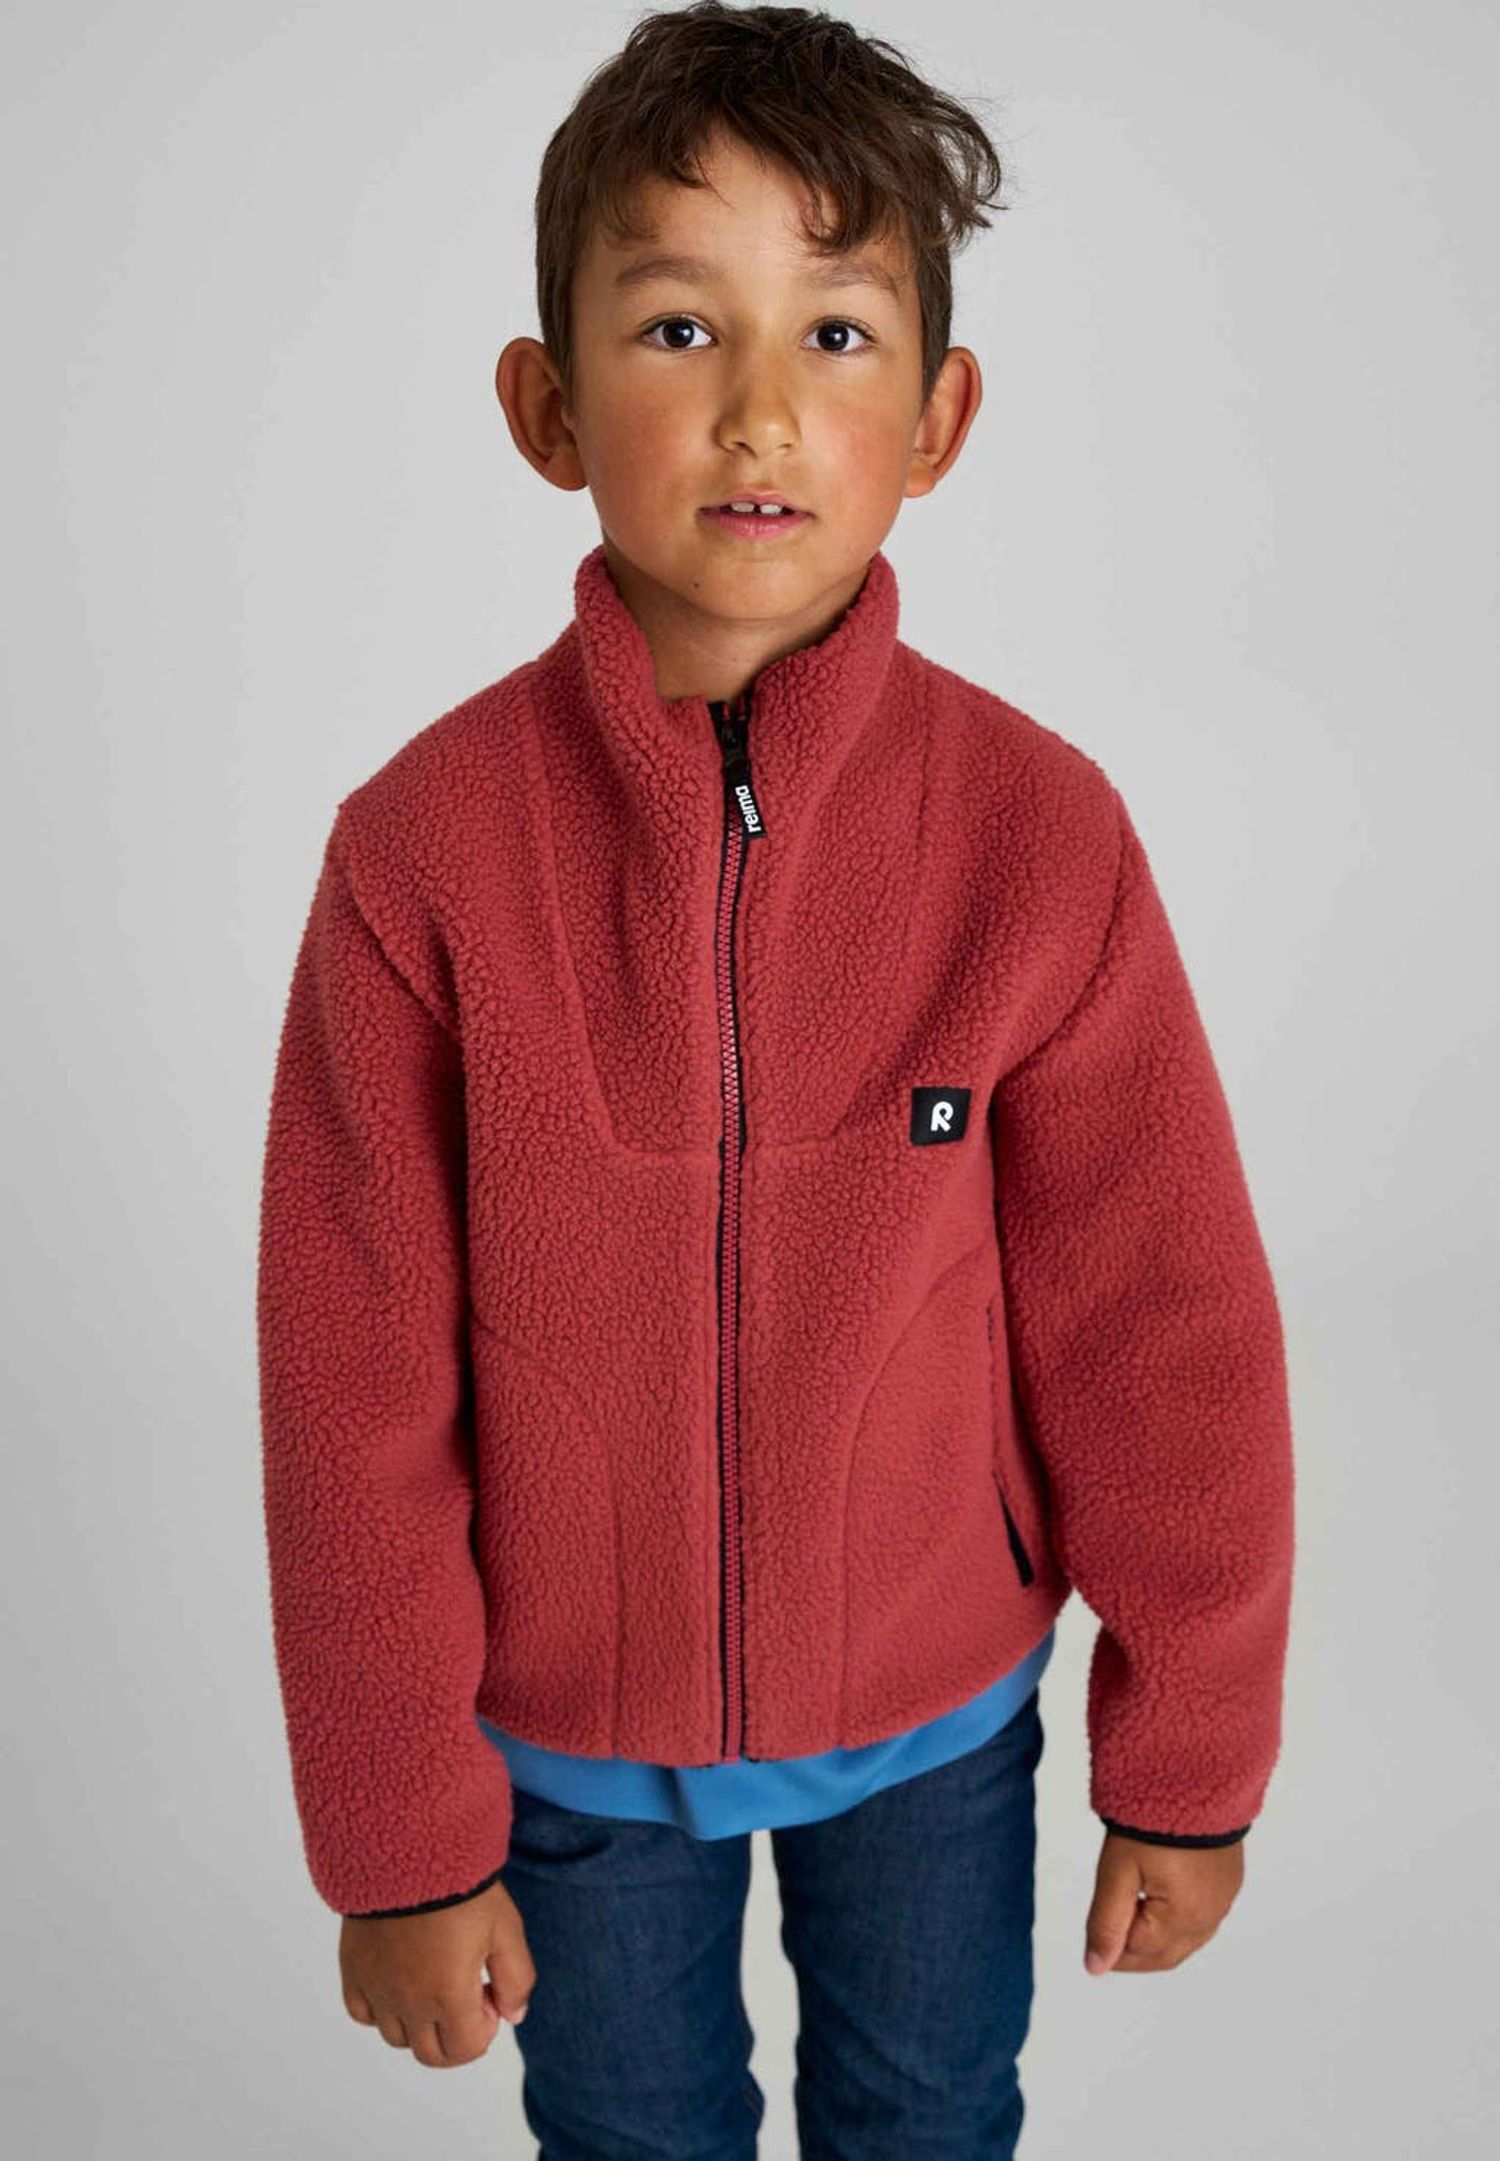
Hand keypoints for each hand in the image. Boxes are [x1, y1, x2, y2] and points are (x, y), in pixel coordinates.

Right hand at [340, 1878, 536, 2066]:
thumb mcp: (505, 1927)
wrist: (407, 1846)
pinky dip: (382, 2008)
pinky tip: (400, 1979)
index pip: (465, 2050)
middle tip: (465, 1991)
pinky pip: (362, 2012)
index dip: (485, 2028)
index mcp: (447, 1996)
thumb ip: (516, 1979)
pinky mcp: (353, 1969)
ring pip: (396, 2037)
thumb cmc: (460, 1883)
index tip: (487, 1992)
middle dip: (455, 2033)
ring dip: (420, 2022)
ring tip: (434, 1979)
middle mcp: (407, 2002)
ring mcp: (375, 1988)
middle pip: (430, 2054)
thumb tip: (513, 2015)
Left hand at [1083, 1829, 1244, 1974]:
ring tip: (1130, 1914)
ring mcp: (1223, 1898)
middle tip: (1106, 1939)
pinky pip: (1203, 1915)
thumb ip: (1106, 1922)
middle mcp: (1210, 1916)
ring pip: (1186, 1938)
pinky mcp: (1229, 1880)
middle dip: (1134, 1951)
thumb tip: (1095, 1968)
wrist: (1195, 1776)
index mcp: (1183, 1920)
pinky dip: (1178, 1918)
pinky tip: (1161, 1899)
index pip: (1140, 1953)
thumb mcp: (1118, 1871)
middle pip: (1166, 1954)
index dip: (1112, 1947)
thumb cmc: (1154, 1819)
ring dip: (1157, 1936)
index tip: (1094, 1933)